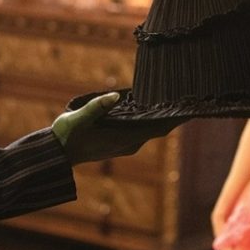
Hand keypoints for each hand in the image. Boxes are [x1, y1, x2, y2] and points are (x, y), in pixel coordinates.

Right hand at [51, 93, 182, 164]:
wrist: (58, 154)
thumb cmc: (67, 136)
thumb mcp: (78, 118)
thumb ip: (96, 107)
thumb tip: (115, 95)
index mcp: (125, 138)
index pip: (159, 127)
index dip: (177, 118)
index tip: (191, 107)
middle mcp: (130, 143)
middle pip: (160, 128)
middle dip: (174, 114)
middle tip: (189, 96)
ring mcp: (126, 144)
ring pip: (152, 129)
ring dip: (164, 117)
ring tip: (176, 98)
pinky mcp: (121, 142)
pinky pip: (143, 129)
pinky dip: (152, 119)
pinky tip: (154, 107)